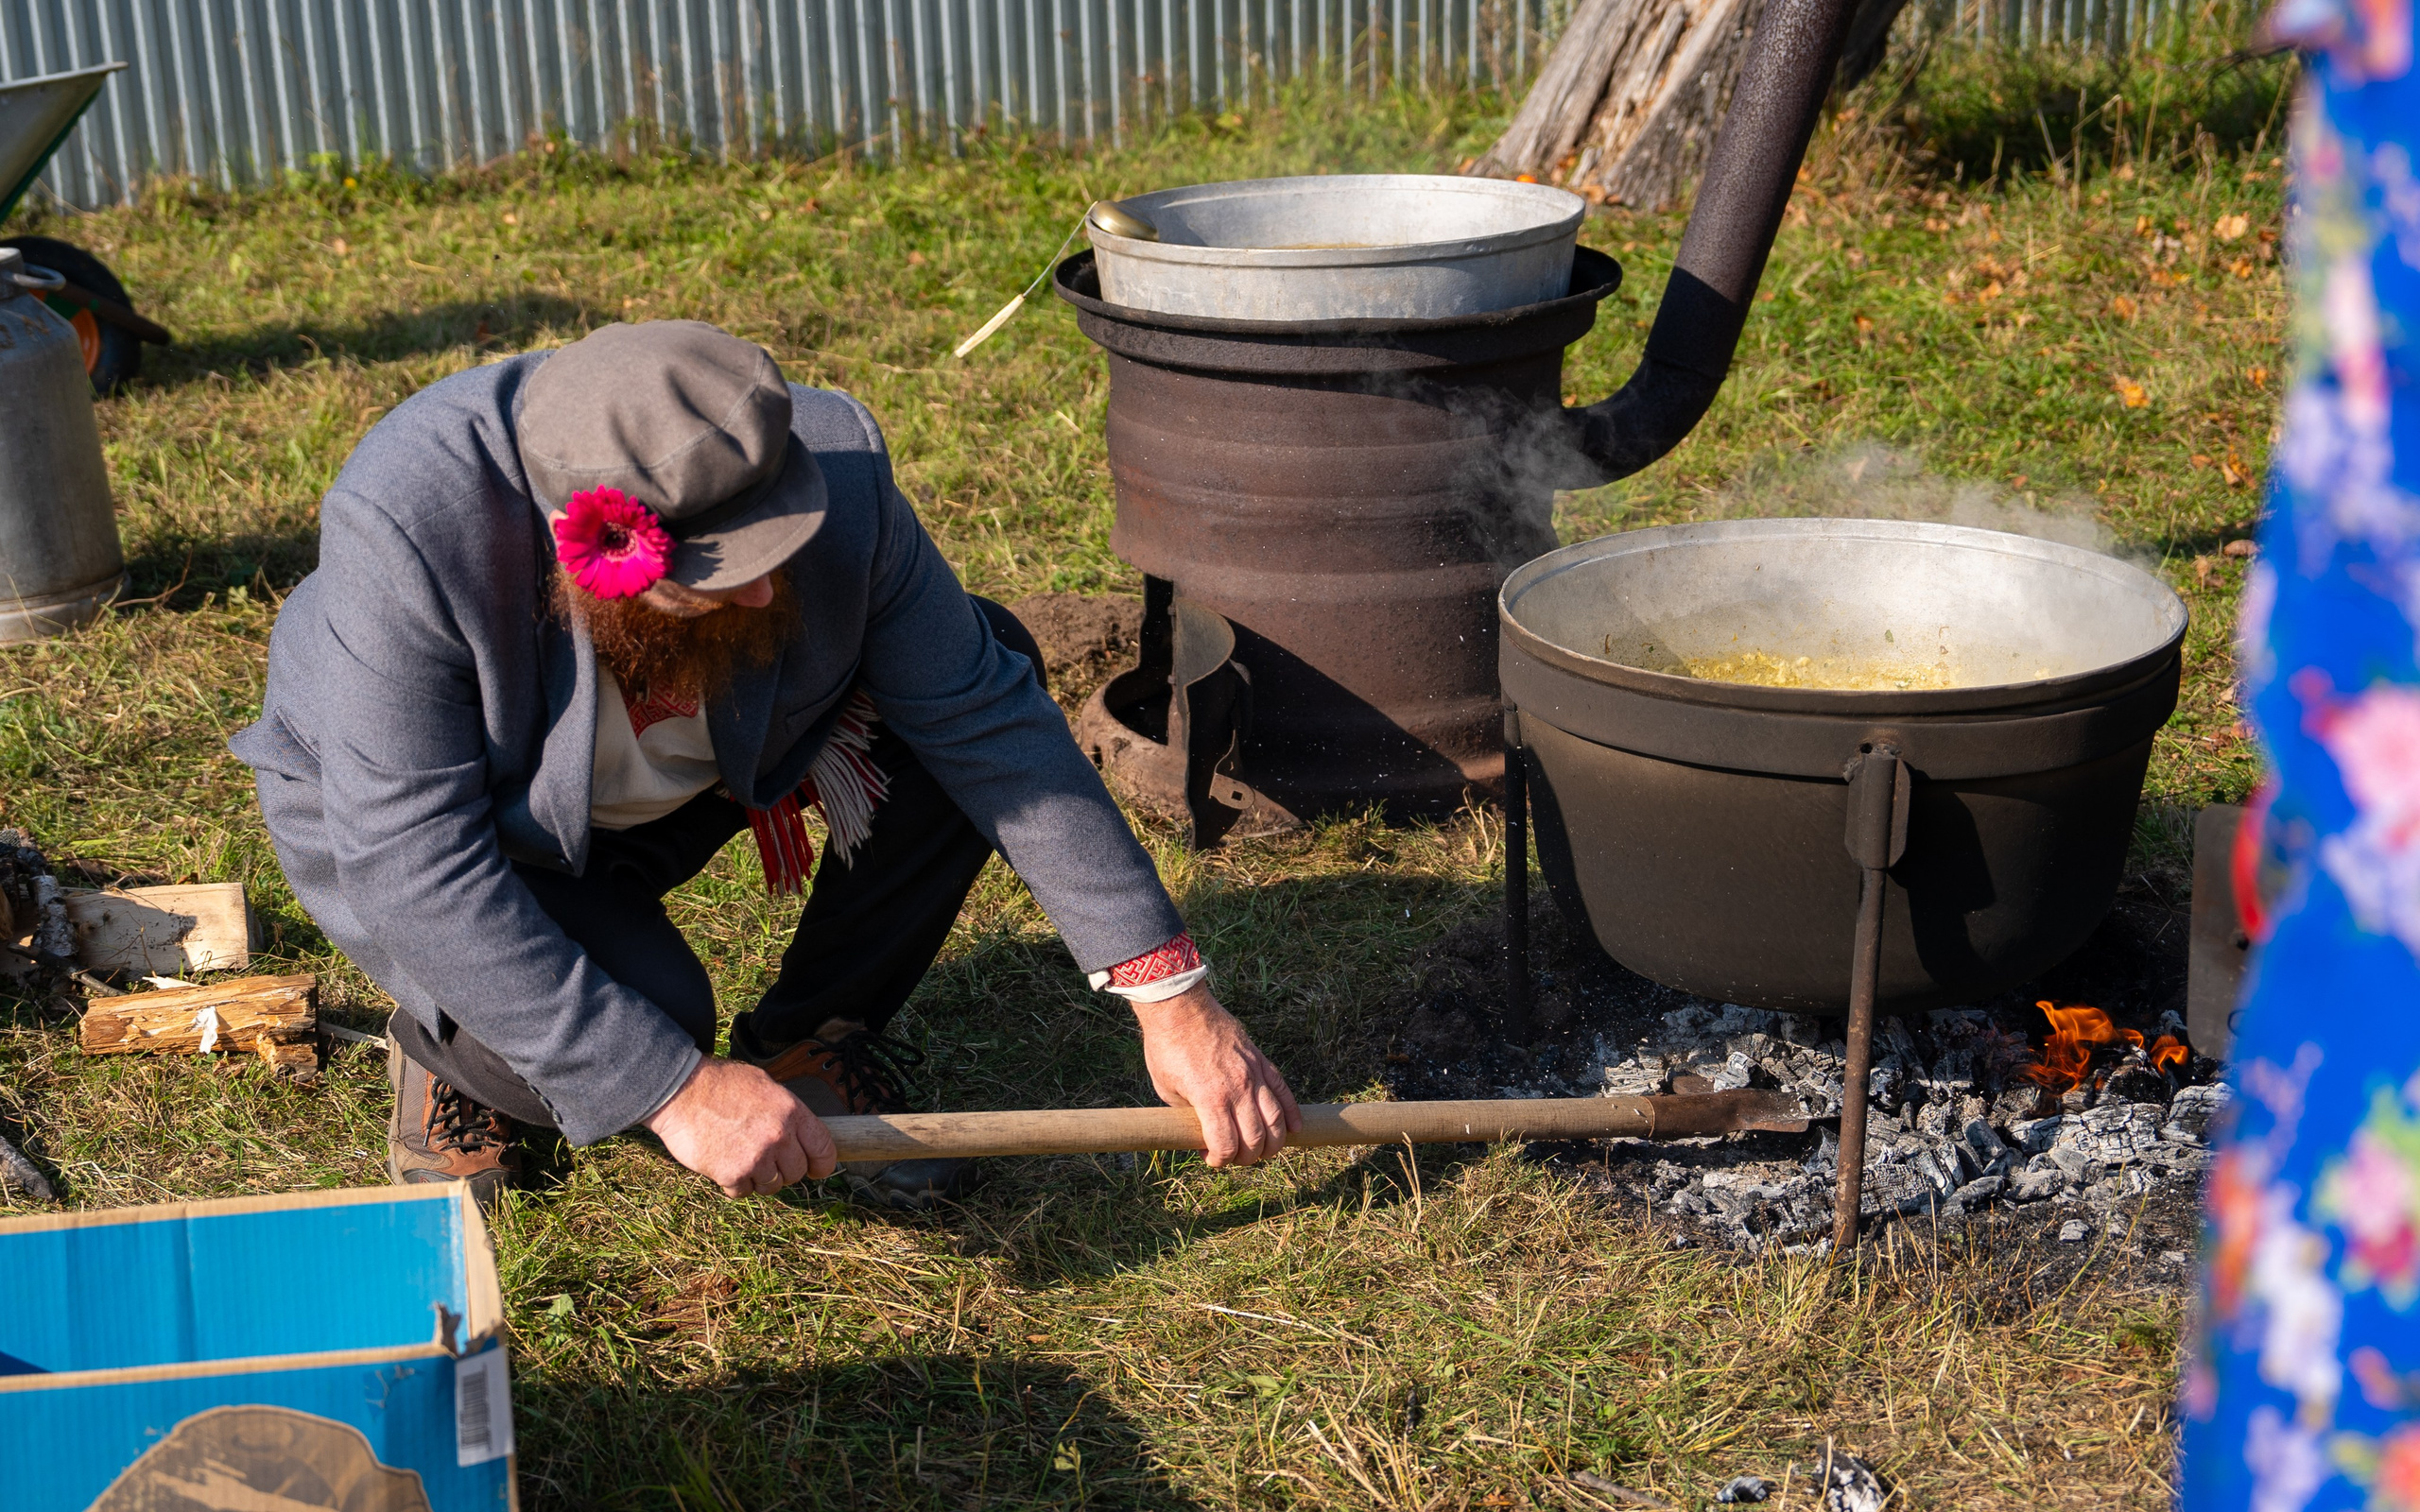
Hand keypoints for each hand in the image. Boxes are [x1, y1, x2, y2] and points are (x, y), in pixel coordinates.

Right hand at [644, 1055, 836, 1196]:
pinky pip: (743, 1192)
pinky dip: (735, 1184)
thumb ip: (787, 1112)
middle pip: (796, 1173)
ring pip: (771, 1186)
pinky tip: (724, 1163)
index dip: (822, 1164)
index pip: (824, 1149)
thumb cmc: (721, 1085)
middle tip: (765, 1157)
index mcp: (792, 1112)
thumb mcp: (765, 1086)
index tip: (815, 1169)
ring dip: (758, 1178)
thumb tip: (803, 1134)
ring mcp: (756, 1158)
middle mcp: (778, 1137)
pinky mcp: (731, 1174)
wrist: (681, 1092)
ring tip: (742, 1157)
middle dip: (784, 1169)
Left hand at [1132, 984, 1301, 1166]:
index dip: (1220, 1160)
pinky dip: (1291, 1113)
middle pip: (1256, 1138)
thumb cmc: (1166, 1049)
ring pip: (1276, 1119)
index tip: (1212, 1158)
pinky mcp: (1260, 1061)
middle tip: (1236, 1156)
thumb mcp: (1167, 1090)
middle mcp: (1238, 1089)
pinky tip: (1293, 1128)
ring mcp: (1253, 1074)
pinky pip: (1282, 1091)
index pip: (1226, 1145)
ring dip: (1273, 1141)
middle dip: (1247, 1157)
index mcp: (1211, 1099)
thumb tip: (1201, 1135)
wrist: (1179, 1007)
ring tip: (1264, 1149)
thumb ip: (1188, 1116)